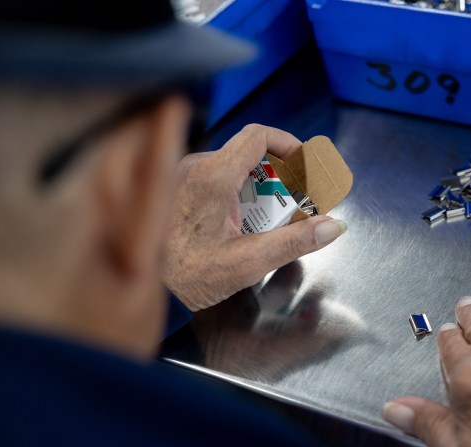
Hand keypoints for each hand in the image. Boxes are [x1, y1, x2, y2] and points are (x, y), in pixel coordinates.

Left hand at [163, 124, 346, 310]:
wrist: (137, 286)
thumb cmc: (185, 275)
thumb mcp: (247, 262)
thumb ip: (294, 242)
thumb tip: (332, 227)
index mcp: (212, 176)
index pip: (259, 136)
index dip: (290, 145)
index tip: (305, 164)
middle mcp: (193, 167)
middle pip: (249, 155)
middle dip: (279, 175)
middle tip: (297, 202)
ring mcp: (180, 175)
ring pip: (231, 166)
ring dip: (257, 186)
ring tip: (270, 218)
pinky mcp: (173, 187)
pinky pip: (213, 177)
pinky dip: (235, 191)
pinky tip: (241, 222)